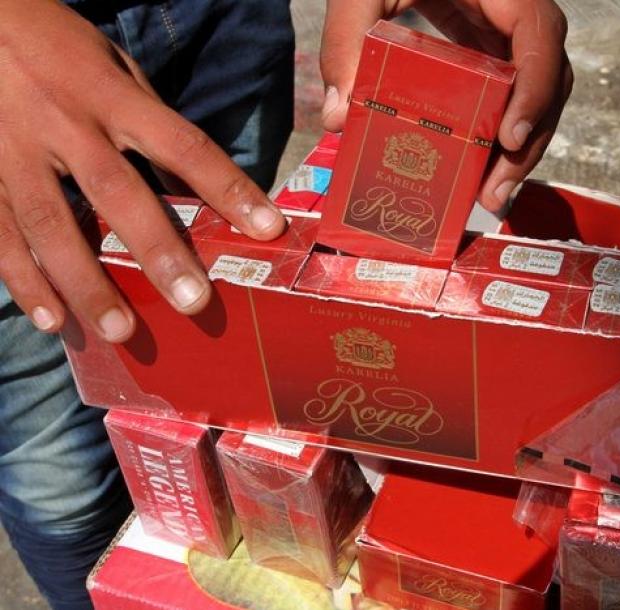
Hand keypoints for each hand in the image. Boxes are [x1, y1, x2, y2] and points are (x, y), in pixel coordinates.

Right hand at [0, 0, 285, 341]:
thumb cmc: (54, 45)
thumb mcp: (112, 66)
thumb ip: (149, 122)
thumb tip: (194, 180)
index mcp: (110, 94)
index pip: (182, 144)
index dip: (227, 187)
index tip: (267, 228)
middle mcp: (64, 123)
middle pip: (116, 192)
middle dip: (157, 250)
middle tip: (193, 302)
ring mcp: (13, 150)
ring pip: (49, 223)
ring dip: (85, 283)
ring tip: (120, 330)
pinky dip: (22, 279)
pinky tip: (49, 319)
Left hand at [319, 0, 572, 211]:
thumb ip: (346, 38)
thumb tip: (339, 116)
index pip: (541, 35)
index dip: (536, 88)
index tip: (509, 137)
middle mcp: (519, 9)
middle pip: (550, 78)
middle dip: (529, 142)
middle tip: (493, 192)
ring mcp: (510, 29)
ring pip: (538, 91)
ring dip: (519, 147)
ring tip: (488, 194)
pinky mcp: (494, 44)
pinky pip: (513, 89)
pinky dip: (500, 129)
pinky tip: (477, 165)